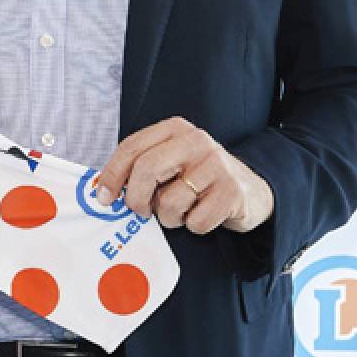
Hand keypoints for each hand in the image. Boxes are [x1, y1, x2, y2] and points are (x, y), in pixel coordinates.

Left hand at [92, 118, 274, 235]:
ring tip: (184, 209)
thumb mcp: (172, 162)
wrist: (252, 190)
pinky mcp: (231, 192)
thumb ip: (141, 169)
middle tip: (140, 211)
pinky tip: (204, 214)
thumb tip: (104, 192)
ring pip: (170, 202)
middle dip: (136, 198)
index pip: (132, 147)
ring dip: (170, 217)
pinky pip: (196, 221)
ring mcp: (216, 165)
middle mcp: (196, 141)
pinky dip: (194, 226)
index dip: (112, 175)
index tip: (104, 197)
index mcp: (175, 129)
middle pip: (147, 169)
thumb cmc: (200, 179)